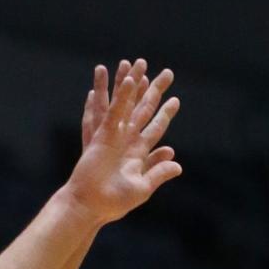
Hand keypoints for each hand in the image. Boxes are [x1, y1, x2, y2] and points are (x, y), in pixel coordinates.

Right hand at [66, 61, 181, 225]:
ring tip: (140, 63)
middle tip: (168, 73)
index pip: (156, 128)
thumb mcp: (142, 188)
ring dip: (134, 83)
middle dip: (155, 90)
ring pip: (128, 103)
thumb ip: (158, 173)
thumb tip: (178, 164)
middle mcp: (128, 139)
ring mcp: (115, 134)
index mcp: (139, 153)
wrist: (90, 204)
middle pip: (144, 109)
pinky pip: (115, 110)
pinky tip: (130, 81)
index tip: (176, 100)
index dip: (166, 114)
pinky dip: (123, 96)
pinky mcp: (104, 133)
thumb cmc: (114, 202)